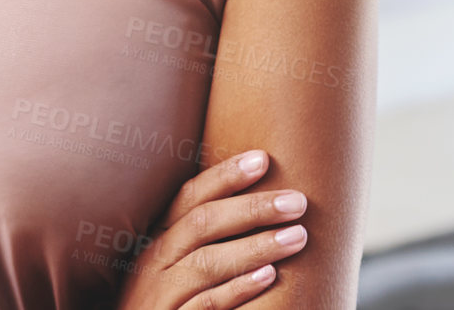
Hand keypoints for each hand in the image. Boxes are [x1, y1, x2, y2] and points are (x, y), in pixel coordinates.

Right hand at [113, 150, 309, 309]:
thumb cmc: (159, 303)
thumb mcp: (166, 265)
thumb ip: (195, 239)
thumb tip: (246, 207)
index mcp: (156, 238)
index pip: (189, 197)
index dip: (224, 176)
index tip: (262, 158)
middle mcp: (155, 259)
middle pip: (202, 223)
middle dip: (252, 208)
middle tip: (297, 201)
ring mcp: (162, 292)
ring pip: (207, 261)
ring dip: (255, 246)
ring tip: (298, 237)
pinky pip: (207, 303)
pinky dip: (237, 288)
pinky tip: (269, 278)